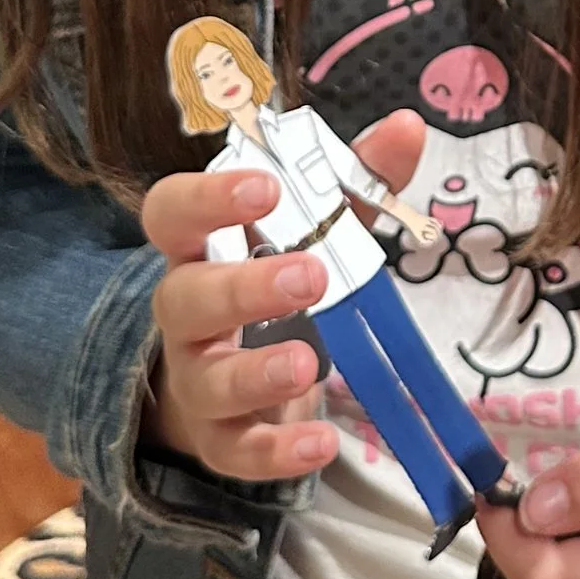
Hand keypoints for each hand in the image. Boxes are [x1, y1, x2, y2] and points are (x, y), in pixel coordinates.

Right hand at [139, 107, 430, 481]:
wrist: (231, 384)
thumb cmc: (274, 284)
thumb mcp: (317, 229)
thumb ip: (356, 182)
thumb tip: (408, 126)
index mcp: (201, 249)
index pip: (172, 213)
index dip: (207, 199)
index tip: (264, 184)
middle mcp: (186, 313)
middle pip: (187, 297)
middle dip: (244, 287)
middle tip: (309, 276)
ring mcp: (198, 379)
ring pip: (209, 379)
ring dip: (256, 372)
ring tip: (309, 364)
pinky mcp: (220, 438)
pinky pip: (237, 450)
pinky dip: (276, 452)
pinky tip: (320, 444)